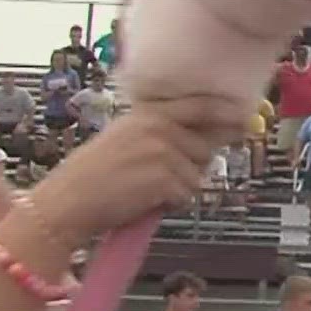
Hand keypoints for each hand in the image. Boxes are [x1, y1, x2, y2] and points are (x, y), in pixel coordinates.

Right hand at [31, 97, 227, 242]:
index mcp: (146, 113)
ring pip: (196, 175)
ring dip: (177, 188)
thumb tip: (205, 139)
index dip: (226, 113)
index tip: (244, 119)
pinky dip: (170, 204)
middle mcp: (158, 126)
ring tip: (144, 189)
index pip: (199, 106)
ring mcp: (163, 151)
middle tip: (156, 178)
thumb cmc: (91, 177)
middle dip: (189, 167)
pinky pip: (186, 195)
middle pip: (203, 148)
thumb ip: (160, 133)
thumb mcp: (124, 139)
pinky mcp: (165, 177)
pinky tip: (143, 202)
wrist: (66, 203)